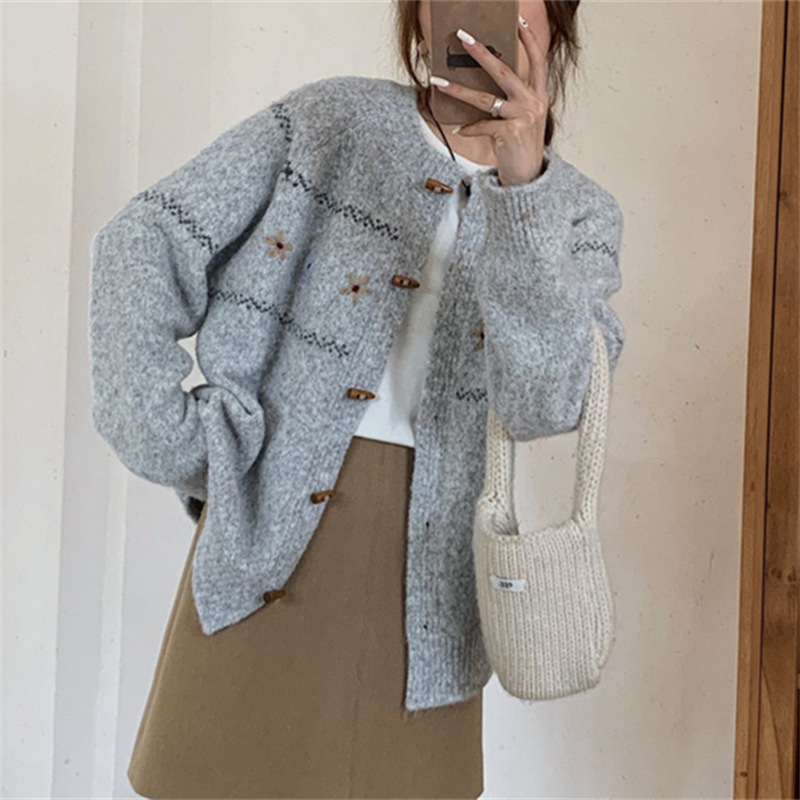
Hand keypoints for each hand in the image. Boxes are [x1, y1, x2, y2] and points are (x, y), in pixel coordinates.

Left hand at [429, 16, 548, 187]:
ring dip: (459, 90)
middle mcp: (534, 103)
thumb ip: (511, 100)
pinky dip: (468, 128)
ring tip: (439, 82)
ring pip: (485, 98)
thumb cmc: (521, 146)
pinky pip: (482, 125)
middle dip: (481, 53)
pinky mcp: (511, 133)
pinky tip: (458, 129)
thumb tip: (484, 84)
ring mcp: (524, 117)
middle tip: (463, 37)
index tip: (518, 20)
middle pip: (504, 71)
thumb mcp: (521, 119)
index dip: (529, 40)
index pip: (537, 61)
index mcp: (539, 96)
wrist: (528, 177)